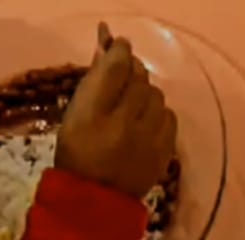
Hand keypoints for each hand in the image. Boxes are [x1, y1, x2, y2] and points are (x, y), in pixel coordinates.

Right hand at [55, 24, 176, 200]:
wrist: (94, 200)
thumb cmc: (78, 150)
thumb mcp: (76, 111)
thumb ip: (94, 77)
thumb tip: (108, 44)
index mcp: (93, 111)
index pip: (116, 65)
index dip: (119, 48)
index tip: (119, 44)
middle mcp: (123, 123)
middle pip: (139, 76)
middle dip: (132, 69)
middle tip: (124, 75)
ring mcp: (147, 139)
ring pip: (156, 94)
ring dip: (145, 92)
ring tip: (133, 102)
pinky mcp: (163, 152)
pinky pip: (169, 116)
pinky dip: (158, 113)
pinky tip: (146, 120)